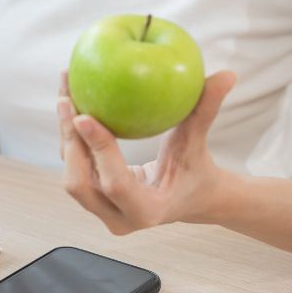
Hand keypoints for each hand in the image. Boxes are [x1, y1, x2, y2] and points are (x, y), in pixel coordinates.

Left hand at [58, 70, 236, 233]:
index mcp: (146, 211)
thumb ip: (206, 111)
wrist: (188, 198)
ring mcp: (100, 212)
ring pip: (71, 175)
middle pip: (79, 183)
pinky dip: (69, 138)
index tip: (85, 116)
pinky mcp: (91, 200)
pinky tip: (70, 103)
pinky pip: (73, 168)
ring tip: (65, 94)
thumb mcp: (198, 143)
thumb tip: (227, 75)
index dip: (98, 150)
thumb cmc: (196, 171)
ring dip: (65, 136)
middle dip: (71, 142)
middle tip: (68, 99)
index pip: (115, 183)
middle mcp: (117, 217)